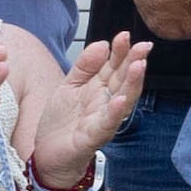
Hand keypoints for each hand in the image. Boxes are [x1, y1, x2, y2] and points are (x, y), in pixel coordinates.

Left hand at [16, 35, 143, 186]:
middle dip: (133, 62)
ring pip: (123, 99)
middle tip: (143, 46)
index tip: (124, 35)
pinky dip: (114, 112)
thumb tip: (102, 44)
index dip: (120, 52)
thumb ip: (85, 66)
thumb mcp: (69, 86)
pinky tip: (120, 100)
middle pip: (123, 80)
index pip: (114, 66)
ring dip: (132, 83)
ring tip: (139, 66)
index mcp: (99, 88)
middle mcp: (106, 102)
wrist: (47, 154)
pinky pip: (107, 123)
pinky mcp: (94, 137)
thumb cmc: (62, 121)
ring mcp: (103, 119)